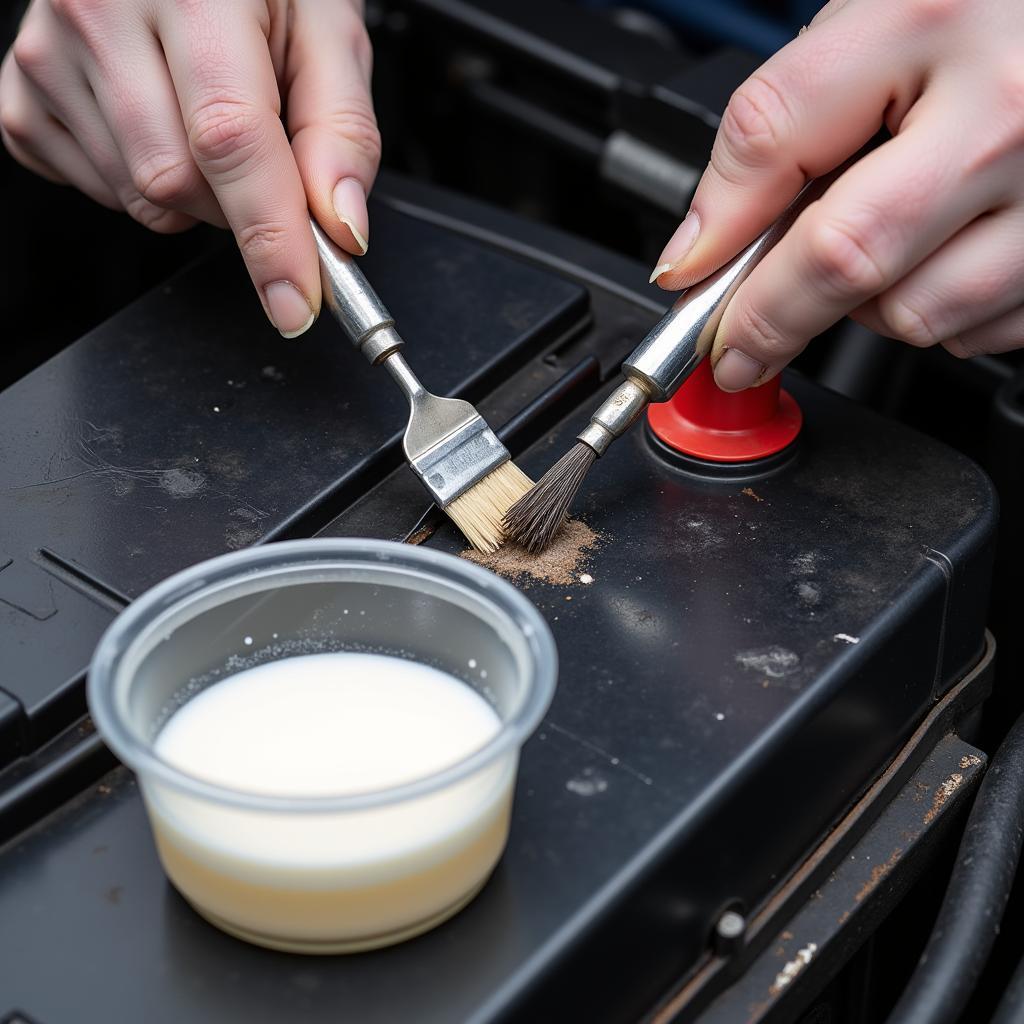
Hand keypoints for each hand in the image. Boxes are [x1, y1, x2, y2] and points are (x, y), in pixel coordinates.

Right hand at [0, 0, 379, 337]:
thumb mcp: (327, 32)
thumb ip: (341, 132)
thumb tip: (340, 227)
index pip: (230, 141)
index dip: (269, 237)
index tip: (296, 302)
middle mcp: (98, 11)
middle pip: (178, 185)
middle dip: (239, 205)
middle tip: (265, 158)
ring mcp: (46, 54)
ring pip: (140, 199)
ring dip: (196, 199)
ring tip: (207, 122)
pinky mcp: (21, 94)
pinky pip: (98, 192)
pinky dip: (143, 188)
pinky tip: (159, 128)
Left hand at [650, 0, 1023, 390]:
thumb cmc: (982, 15)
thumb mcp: (869, 25)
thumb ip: (777, 130)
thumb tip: (700, 252)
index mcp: (933, 24)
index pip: (777, 145)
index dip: (715, 236)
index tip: (688, 284)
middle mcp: (1008, 115)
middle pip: (848, 258)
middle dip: (771, 316)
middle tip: (738, 341)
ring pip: (916, 315)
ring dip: (870, 306)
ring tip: (881, 245)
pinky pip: (977, 332)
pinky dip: (939, 312)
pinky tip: (941, 256)